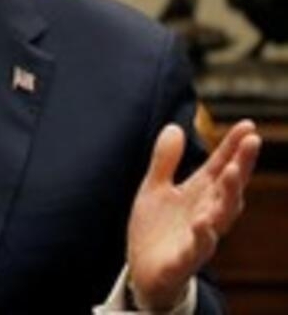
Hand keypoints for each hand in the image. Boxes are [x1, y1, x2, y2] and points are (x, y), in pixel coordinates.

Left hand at [127, 119, 260, 308]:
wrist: (143, 271)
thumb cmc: (157, 229)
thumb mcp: (155, 188)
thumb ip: (165, 160)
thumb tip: (174, 126)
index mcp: (199, 194)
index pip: (220, 167)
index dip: (234, 147)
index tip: (247, 125)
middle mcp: (206, 213)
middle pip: (228, 188)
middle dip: (240, 166)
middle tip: (252, 141)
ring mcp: (199, 237)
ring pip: (220, 216)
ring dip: (227, 195)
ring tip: (230, 172)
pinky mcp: (184, 259)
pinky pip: (197, 248)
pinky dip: (202, 235)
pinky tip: (203, 222)